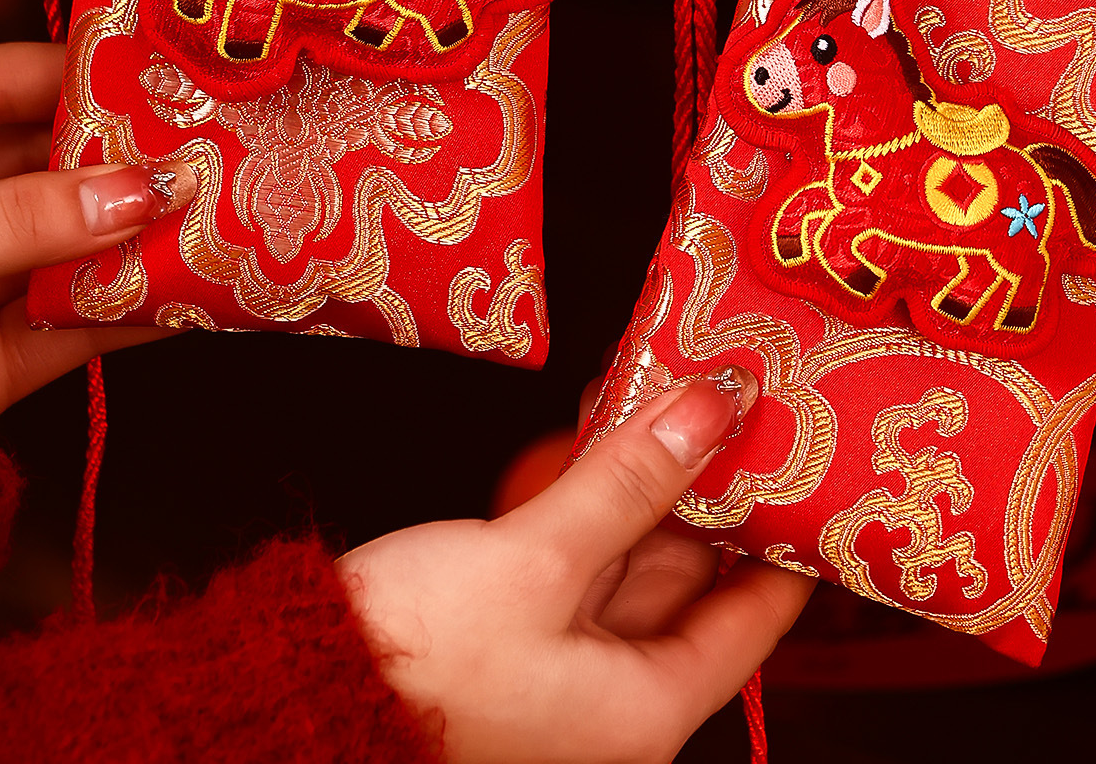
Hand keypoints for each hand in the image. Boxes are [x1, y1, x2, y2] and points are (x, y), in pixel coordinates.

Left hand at [0, 43, 193, 435]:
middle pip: (54, 167)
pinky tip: (206, 299)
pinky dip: (143, 317)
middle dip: (136, 156)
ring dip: (152, 237)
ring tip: (234, 212)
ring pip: (79, 248)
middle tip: (225, 143)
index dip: (77, 70)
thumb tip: (135, 191)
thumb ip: (14, 219)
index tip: (167, 70)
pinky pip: (82, 330)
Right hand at [339, 370, 813, 763]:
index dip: (786, 538)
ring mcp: (565, 659)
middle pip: (690, 574)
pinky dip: (593, 492)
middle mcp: (615, 691)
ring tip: (673, 390)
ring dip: (647, 475)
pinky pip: (580, 551)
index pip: (753, 616)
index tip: (813, 467)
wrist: (282, 691)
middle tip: (737, 399)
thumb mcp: (538, 562)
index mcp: (645, 706)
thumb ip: (630, 482)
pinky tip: (602, 426)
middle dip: (707, 482)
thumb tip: (712, 411)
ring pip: (632, 553)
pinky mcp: (520, 626)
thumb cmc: (415, 659)